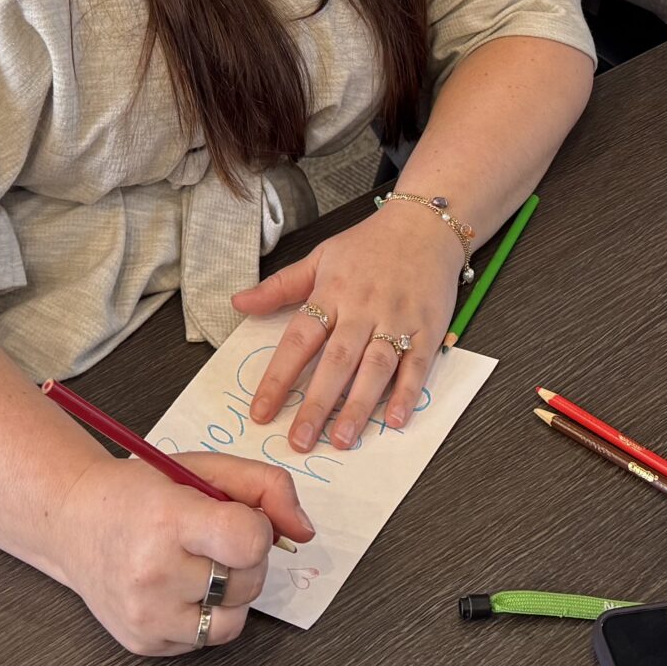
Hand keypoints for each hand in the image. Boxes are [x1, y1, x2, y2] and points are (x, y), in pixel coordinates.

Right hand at [50, 450, 310, 655]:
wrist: (73, 522)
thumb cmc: (140, 492)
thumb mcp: (202, 467)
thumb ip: (265, 487)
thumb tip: (304, 532)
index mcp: (169, 519)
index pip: (249, 540)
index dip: (257, 528)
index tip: (237, 518)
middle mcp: (154, 572)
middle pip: (247, 581)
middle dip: (245, 559)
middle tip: (213, 539)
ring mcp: (147, 614)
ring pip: (233, 620)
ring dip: (231, 593)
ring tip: (201, 566)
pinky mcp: (144, 643)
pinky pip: (206, 639)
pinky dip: (205, 614)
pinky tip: (180, 587)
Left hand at [232, 198, 462, 452]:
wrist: (426, 225)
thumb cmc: (370, 245)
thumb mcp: (320, 257)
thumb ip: (280, 286)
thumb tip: (238, 302)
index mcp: (332, 293)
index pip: (299, 340)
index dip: (278, 377)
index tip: (261, 412)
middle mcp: (363, 309)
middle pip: (336, 361)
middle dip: (316, 404)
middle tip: (300, 440)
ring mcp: (397, 320)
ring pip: (375, 368)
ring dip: (358, 406)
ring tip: (341, 439)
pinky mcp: (428, 328)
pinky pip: (417, 365)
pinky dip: (407, 393)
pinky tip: (396, 420)